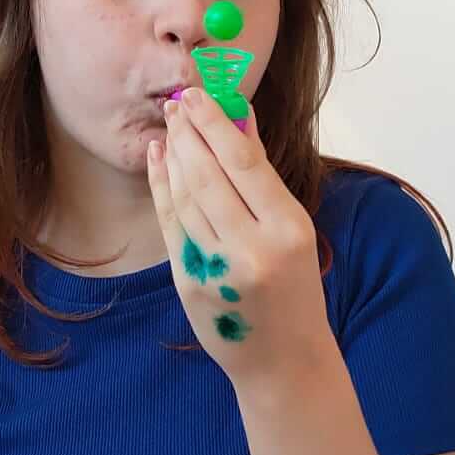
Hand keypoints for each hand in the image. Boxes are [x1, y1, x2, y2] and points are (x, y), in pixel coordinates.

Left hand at [146, 88, 331, 389]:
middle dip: (189, 133)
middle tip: (176, 102)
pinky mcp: (190, 282)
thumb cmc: (294, 288)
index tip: (198, 95)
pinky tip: (160, 160)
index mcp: (289, 229)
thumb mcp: (293, 231)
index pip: (244, 163)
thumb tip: (239, 117)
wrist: (283, 359)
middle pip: (209, 176)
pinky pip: (171, 223)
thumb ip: (262, 177)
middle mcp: (252, 248)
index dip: (216, 124)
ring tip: (169, 125)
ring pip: (186, 198)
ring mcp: (216, 267)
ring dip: (174, 156)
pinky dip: (162, 187)